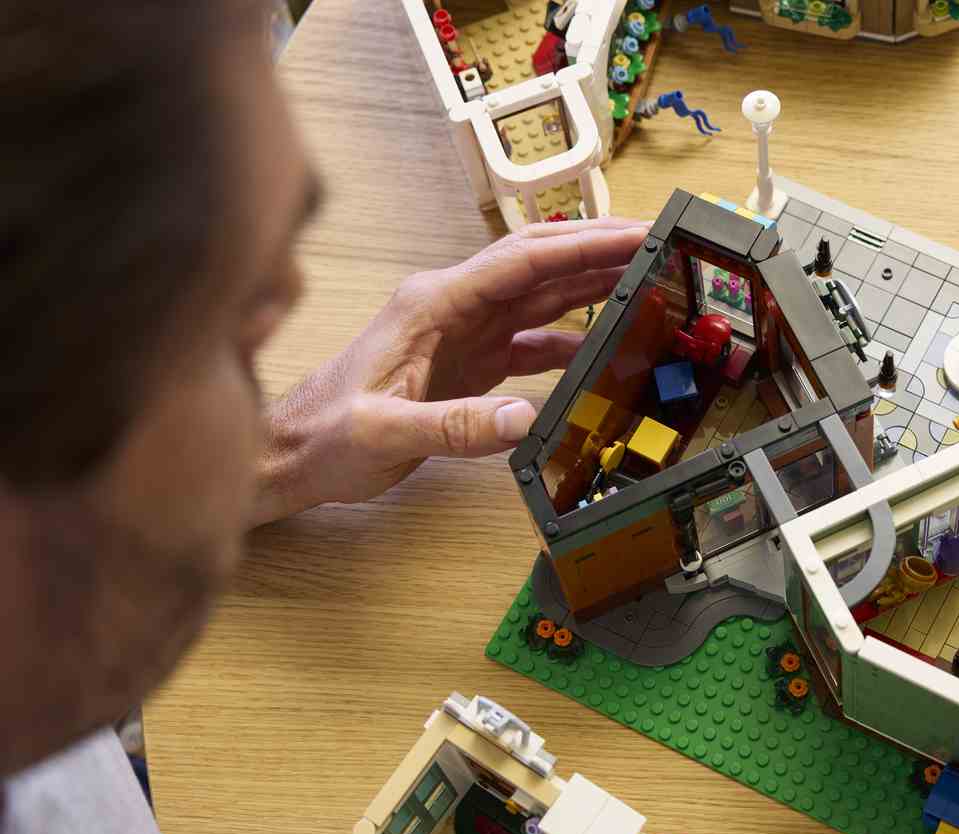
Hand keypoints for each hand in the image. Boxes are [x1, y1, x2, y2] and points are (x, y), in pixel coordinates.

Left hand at [252, 218, 648, 523]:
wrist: (287, 455)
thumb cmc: (321, 436)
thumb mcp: (384, 432)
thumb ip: (455, 426)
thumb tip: (526, 422)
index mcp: (433, 303)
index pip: (520, 261)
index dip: (580, 246)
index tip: (630, 236)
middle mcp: (451, 307)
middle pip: (538, 266)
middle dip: (597, 250)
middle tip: (654, 243)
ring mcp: (461, 333)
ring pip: (538, 298)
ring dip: (589, 287)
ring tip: (643, 280)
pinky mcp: (466, 363)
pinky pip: (529, 342)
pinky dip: (569, 340)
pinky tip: (600, 347)